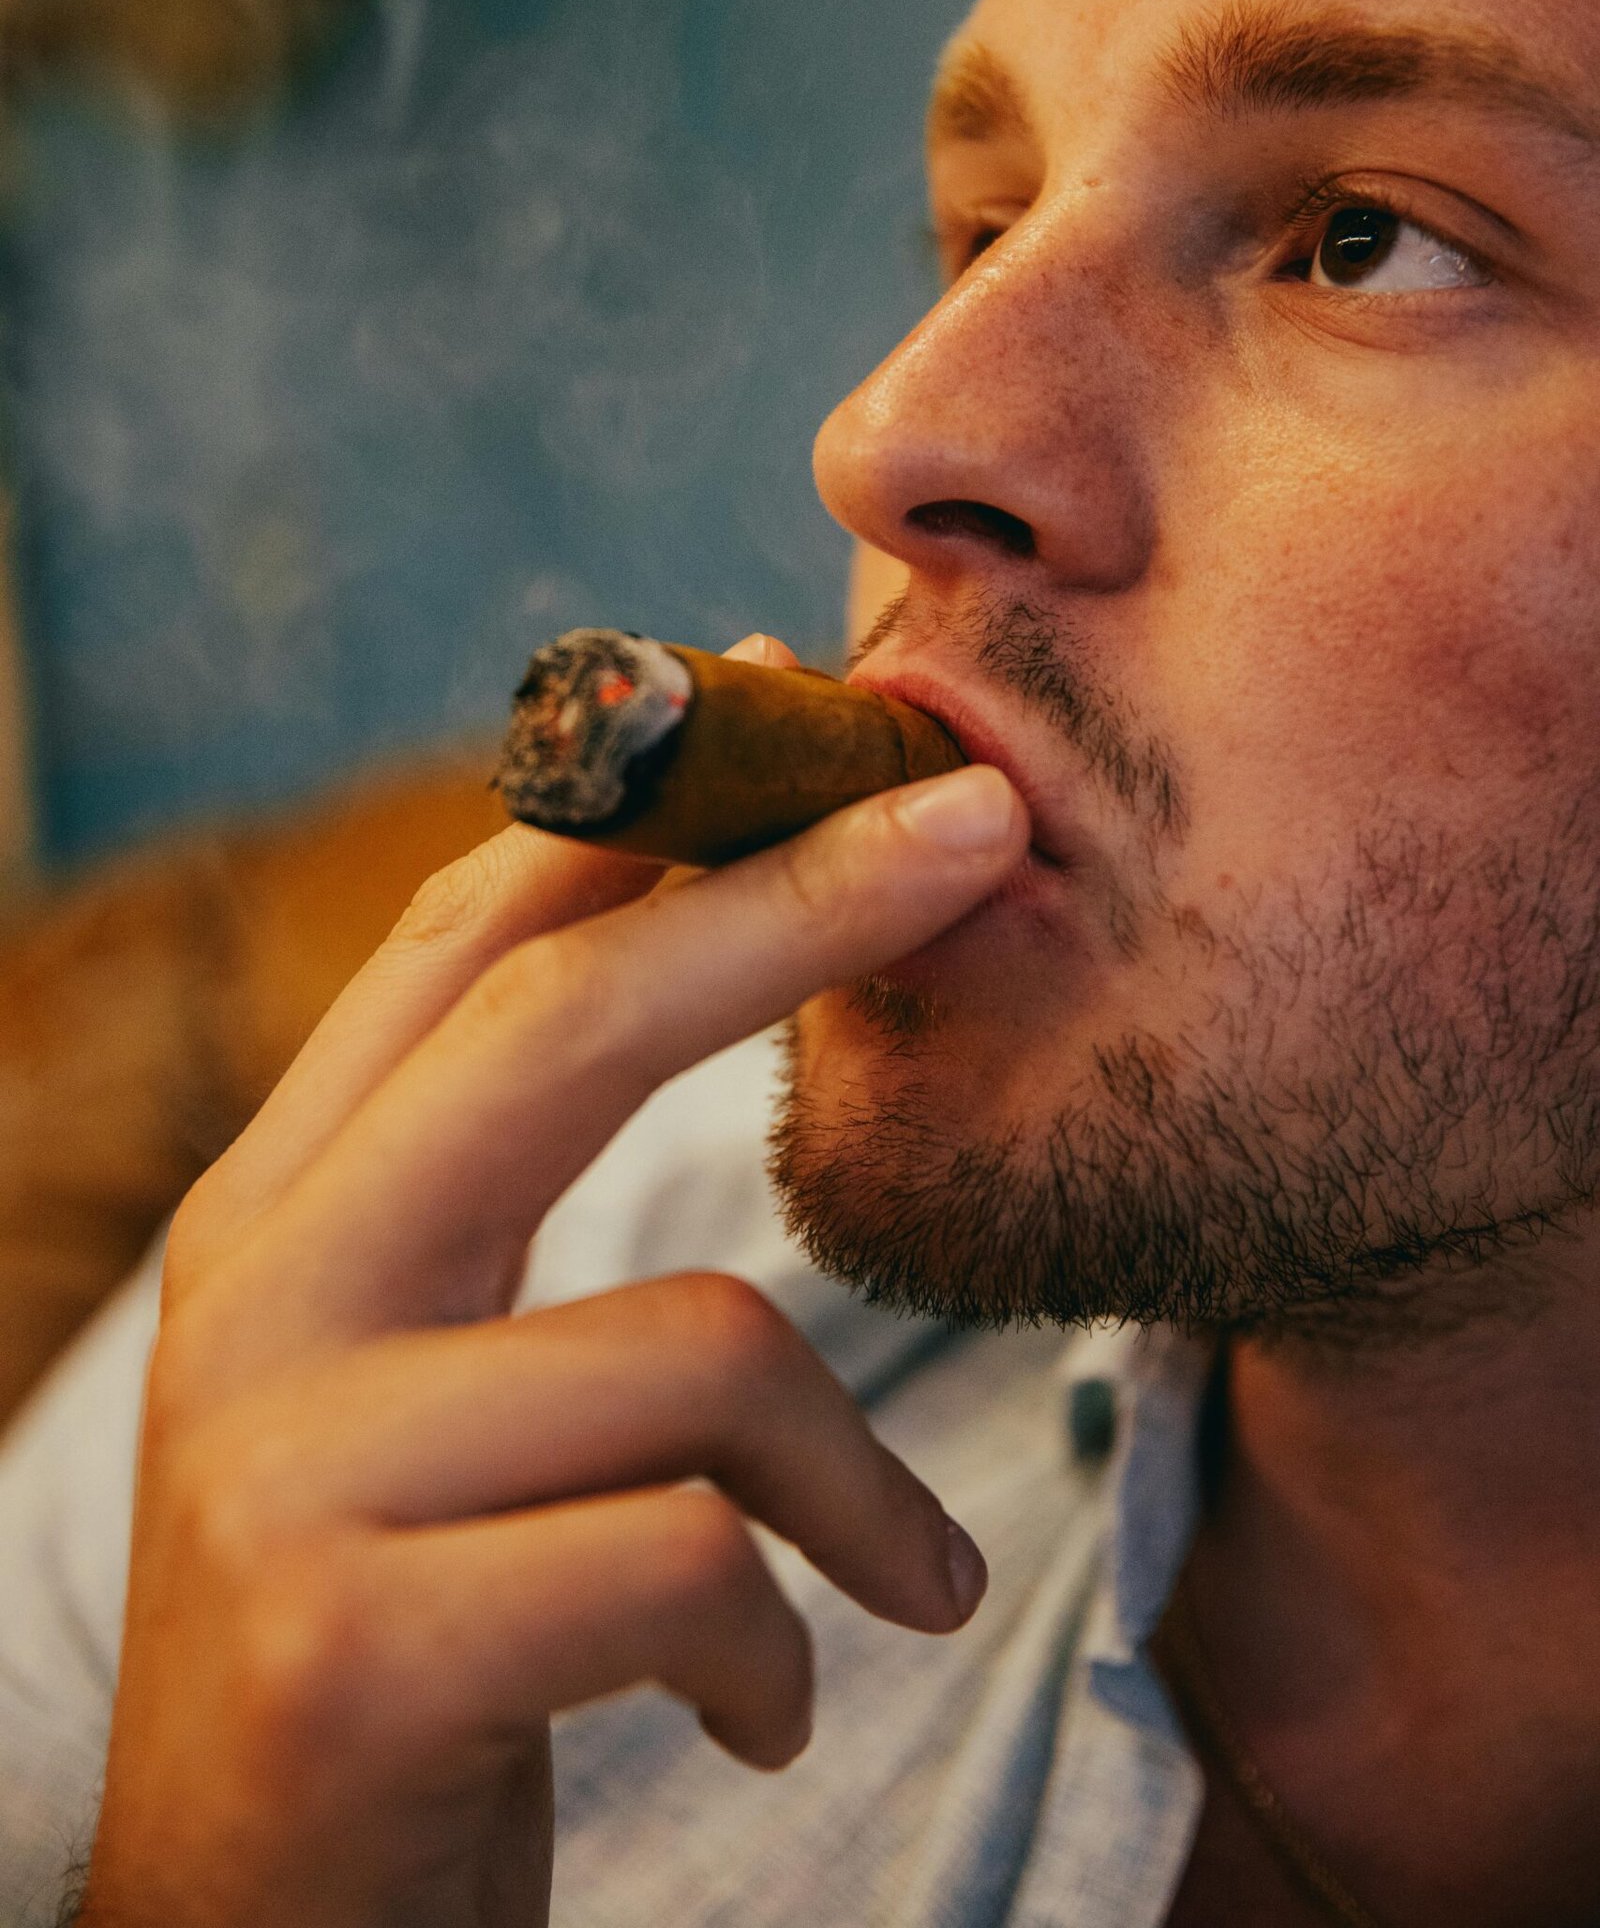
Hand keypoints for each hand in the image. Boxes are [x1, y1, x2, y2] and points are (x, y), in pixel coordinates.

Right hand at [80, 645, 1027, 1927]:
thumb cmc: (393, 1627)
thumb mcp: (421, 1386)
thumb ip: (499, 1188)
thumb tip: (680, 942)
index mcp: (285, 1211)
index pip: (469, 944)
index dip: (646, 812)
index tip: (793, 690)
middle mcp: (261, 1296)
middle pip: (561, 1029)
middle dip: (796, 909)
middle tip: (987, 826)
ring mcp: (291, 1466)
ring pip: (698, 1350)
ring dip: (850, 1481)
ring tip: (896, 1579)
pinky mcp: (357, 1645)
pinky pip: (693, 1562)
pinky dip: (787, 1642)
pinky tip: (764, 1707)